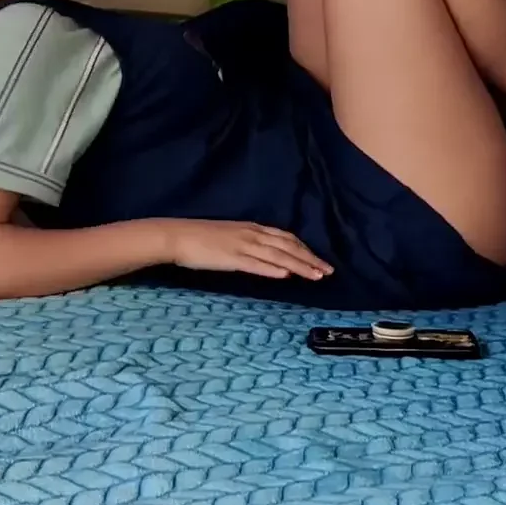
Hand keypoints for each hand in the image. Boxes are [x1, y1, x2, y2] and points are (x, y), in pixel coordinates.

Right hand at [160, 220, 333, 280]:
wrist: (177, 236)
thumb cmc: (200, 238)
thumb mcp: (231, 236)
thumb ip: (249, 244)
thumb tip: (266, 256)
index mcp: (252, 228)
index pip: (286, 238)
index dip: (305, 249)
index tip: (319, 260)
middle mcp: (252, 234)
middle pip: (288, 247)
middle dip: (310, 259)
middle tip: (329, 271)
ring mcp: (242, 246)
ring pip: (278, 256)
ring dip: (299, 266)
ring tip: (316, 276)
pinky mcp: (231, 259)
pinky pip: (256, 264)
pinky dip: (272, 269)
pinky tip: (285, 276)